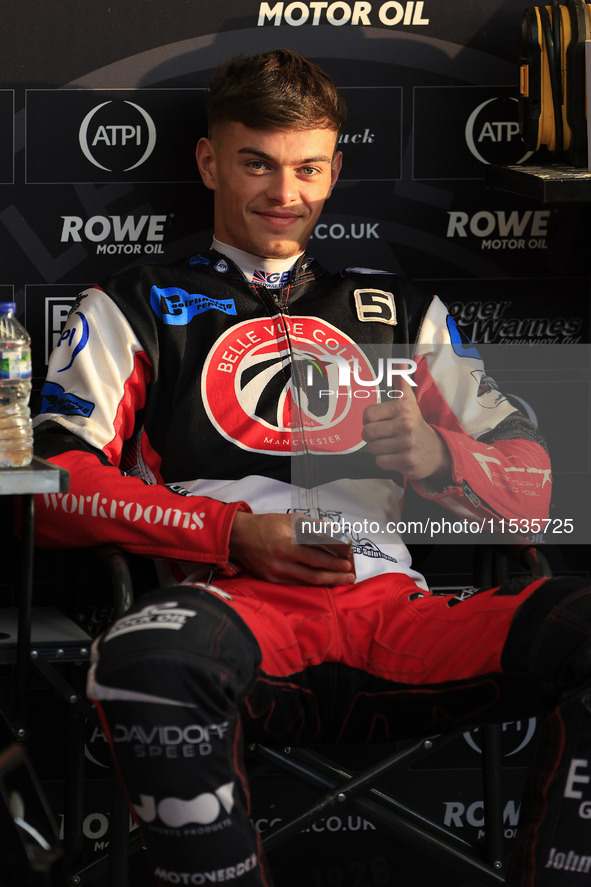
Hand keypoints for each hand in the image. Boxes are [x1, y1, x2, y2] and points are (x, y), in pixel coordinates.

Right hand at [229, 512, 354, 584]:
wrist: (238, 537)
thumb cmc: (266, 525)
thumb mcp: (289, 519)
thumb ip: (313, 527)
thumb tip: (334, 534)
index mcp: (286, 544)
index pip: (315, 555)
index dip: (333, 560)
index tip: (347, 562)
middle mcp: (281, 561)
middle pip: (314, 573)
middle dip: (335, 575)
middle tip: (350, 576)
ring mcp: (276, 573)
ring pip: (307, 582)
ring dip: (327, 582)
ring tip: (341, 580)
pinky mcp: (271, 581)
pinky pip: (296, 584)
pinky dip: (311, 584)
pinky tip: (323, 582)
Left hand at [361, 377, 451, 481]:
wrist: (436, 451)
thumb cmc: (416, 425)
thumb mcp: (409, 403)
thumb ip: (401, 383)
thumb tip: (399, 361)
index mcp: (403, 408)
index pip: (367, 415)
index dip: (369, 420)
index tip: (380, 422)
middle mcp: (406, 425)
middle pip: (367, 433)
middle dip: (372, 436)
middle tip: (384, 435)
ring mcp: (407, 444)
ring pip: (373, 448)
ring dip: (379, 449)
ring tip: (392, 445)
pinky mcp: (407, 462)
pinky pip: (380, 461)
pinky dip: (385, 460)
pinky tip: (395, 455)